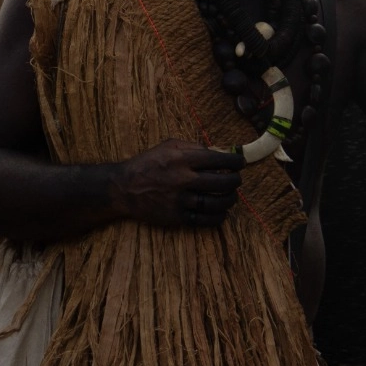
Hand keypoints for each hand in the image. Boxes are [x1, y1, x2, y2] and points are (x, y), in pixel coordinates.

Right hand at [108, 139, 244, 226]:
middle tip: (237, 180)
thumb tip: (219, 152)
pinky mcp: (177, 217)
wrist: (125, 187)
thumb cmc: (149, 163)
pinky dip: (218, 217)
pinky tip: (221, 212)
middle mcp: (183, 179)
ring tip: (231, 196)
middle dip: (236, 181)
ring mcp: (180, 200)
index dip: (235, 161)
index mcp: (182, 159)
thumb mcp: (169, 146)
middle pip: (222, 182)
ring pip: (217, 203)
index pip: (219, 159)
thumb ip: (194, 147)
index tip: (240, 163)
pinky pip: (205, 220)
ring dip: (230, 199)